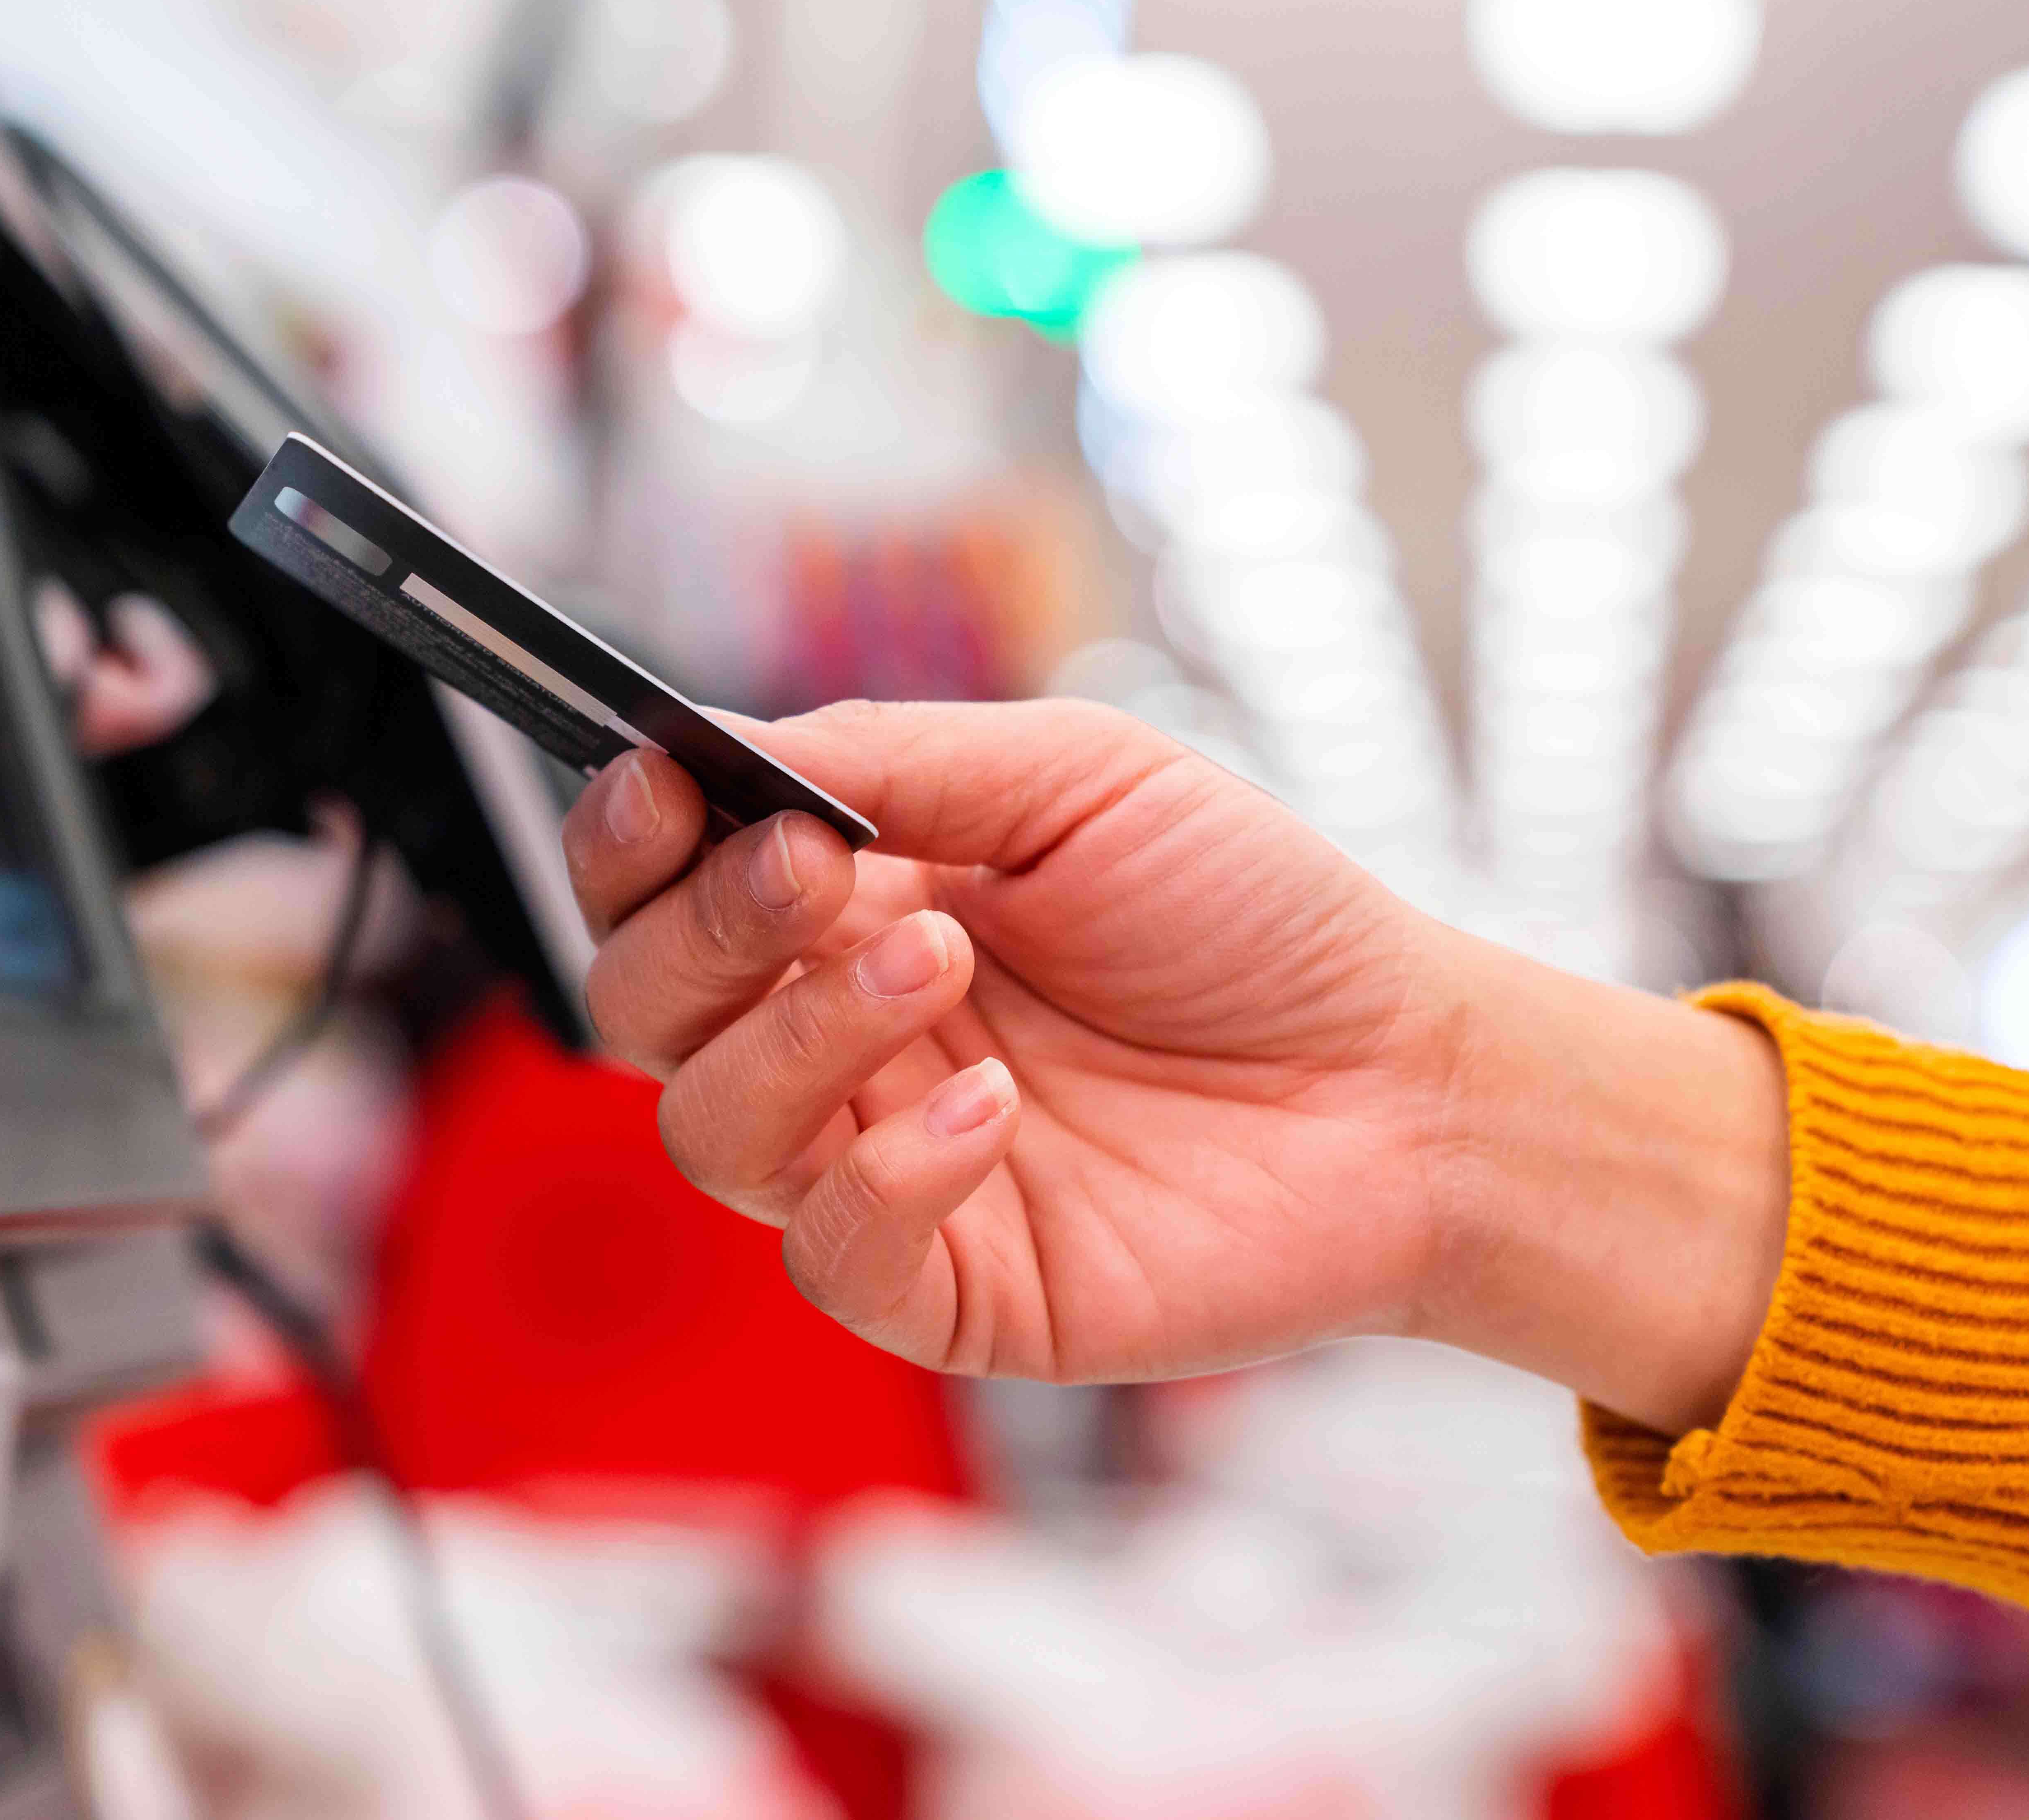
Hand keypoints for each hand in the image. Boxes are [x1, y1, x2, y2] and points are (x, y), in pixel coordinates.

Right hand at [564, 700, 1787, 1432]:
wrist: (1403, 1076)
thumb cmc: (1253, 919)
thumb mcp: (1078, 776)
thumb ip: (889, 758)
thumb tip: (722, 742)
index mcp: (845, 911)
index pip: (655, 884)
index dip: (625, 838)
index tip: (667, 784)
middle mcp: (836, 1039)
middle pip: (640, 1005)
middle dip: (702, 927)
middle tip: (818, 871)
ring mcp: (879, 1164)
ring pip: (707, 1130)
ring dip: (797, 1037)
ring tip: (941, 966)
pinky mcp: (947, 1286)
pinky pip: (830, 1253)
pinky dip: (890, 1175)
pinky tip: (998, 1114)